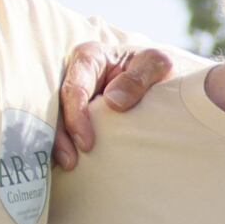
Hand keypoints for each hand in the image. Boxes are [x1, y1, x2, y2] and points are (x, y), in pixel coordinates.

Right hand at [52, 39, 185, 159]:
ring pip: (58, 119)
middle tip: (70, 162)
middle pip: (59, 106)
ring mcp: (76, 93)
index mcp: (90, 58)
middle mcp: (76, 74)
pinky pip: (67, 127)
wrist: (166, 76)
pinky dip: (66, 144)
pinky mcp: (79, 109)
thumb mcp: (158, 64)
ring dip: (60, 143)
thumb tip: (113, 101)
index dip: (76, 116)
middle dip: (60, 135)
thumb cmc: (159, 66)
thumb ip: (138, 78)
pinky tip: (70, 163)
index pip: (75, 88)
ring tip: (68, 165)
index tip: (86, 143)